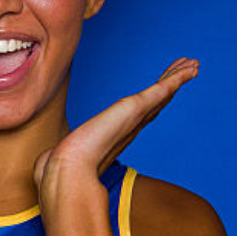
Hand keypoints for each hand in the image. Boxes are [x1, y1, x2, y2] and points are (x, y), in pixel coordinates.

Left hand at [35, 58, 198, 191]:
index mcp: (117, 134)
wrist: (68, 171)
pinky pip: (162, 89)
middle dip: (171, 85)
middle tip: (187, 71)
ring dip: (178, 77)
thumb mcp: (65, 155)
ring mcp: (136, 118)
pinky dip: (177, 79)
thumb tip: (44, 165)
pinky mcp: (136, 108)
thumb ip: (62, 155)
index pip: (141, 112)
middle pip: (158, 101)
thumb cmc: (63, 168)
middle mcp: (131, 127)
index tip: (163, 90)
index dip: (154, 100)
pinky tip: (188, 69)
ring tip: (192, 64)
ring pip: (164, 93)